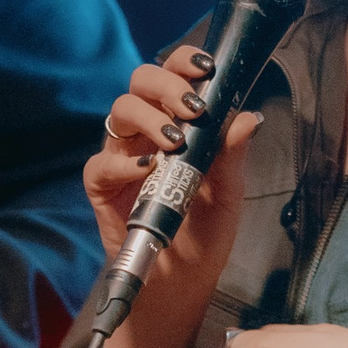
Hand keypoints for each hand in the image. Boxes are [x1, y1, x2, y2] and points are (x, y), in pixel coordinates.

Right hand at [88, 40, 261, 342]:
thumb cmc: (204, 238)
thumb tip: (247, 117)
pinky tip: (147, 171)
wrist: (180, 284)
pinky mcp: (101, 186)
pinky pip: (101, 162)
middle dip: (165, 85)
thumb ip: (232, 155)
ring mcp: (121, 157)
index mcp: (176, 123)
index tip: (207, 68)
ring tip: (174, 142)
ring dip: (147, 118)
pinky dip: (122, 162)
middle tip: (192, 109)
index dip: (185, 62)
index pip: (174, 76)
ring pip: (119, 111)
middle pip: (140, 82)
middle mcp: (145, 133)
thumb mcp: (228, 195)